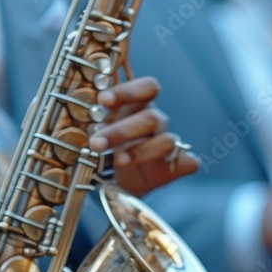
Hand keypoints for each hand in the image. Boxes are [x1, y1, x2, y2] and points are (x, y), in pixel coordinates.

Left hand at [88, 76, 199, 196]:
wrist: (112, 184)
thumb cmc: (104, 148)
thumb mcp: (94, 131)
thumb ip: (93, 120)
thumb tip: (83, 116)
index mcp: (138, 105)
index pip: (147, 87)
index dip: (128, 91)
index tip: (103, 100)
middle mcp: (155, 120)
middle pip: (150, 118)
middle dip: (121, 131)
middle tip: (96, 143)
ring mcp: (167, 143)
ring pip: (167, 141)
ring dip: (139, 152)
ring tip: (114, 161)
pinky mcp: (174, 166)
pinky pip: (188, 162)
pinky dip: (183, 164)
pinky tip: (168, 168)